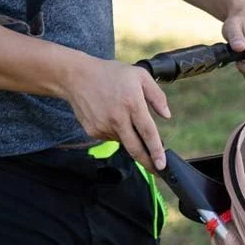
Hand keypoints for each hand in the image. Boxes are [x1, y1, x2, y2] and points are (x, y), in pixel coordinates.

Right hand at [58, 55, 171, 169]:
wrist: (76, 76)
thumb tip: (167, 115)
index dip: (156, 151)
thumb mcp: (139, 76)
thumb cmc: (111, 74)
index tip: (162, 165)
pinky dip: (116, 132)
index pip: (147, 133)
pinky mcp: (94, 131)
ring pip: (124, 142)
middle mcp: (117, 117)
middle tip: (158, 170)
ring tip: (123, 117)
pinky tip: (111, 116)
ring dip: (130, 137)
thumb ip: (157, 96)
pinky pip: (111, 138)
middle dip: (148, 163)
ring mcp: (104, 126)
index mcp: (131, 103)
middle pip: (135, 148)